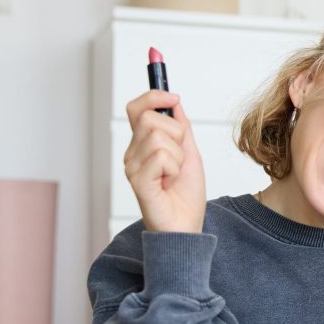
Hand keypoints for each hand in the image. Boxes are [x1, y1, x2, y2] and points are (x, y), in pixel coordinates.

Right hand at [123, 90, 206, 232]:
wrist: (186, 227)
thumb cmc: (185, 196)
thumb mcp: (190, 153)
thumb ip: (181, 128)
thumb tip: (174, 102)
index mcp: (143, 144)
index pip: (137, 108)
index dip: (153, 96)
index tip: (173, 97)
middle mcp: (133, 153)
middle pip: (149, 117)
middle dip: (175, 132)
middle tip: (179, 157)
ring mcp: (132, 166)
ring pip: (157, 136)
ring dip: (178, 155)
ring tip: (175, 174)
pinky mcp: (137, 181)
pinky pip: (160, 156)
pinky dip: (174, 167)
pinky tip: (169, 182)